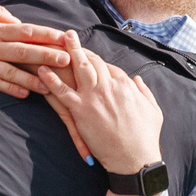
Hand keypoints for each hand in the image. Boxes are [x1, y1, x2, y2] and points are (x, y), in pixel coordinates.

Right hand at [0, 2, 71, 97]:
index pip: (26, 30)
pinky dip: (9, 89)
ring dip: (33, 78)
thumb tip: (19, 23)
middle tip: (68, 60)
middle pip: (23, 50)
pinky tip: (24, 94)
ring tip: (52, 85)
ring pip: (11, 71)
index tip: (65, 37)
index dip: (47, 34)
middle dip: (47, 56)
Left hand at [36, 31, 164, 188]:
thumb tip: (138, 80)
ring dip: (66, 52)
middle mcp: (109, 87)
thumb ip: (145, 92)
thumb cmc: (146, 138)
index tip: (89, 56)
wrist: (135, 159)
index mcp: (126, 86)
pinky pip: (62, 92)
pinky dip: (51, 80)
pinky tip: (42, 70)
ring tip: (55, 41)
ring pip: (78, 69)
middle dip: (80, 48)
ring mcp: (94, 98)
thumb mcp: (153, 110)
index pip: (109, 66)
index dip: (97, 60)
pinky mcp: (81, 111)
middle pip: (93, 62)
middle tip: (68, 36)